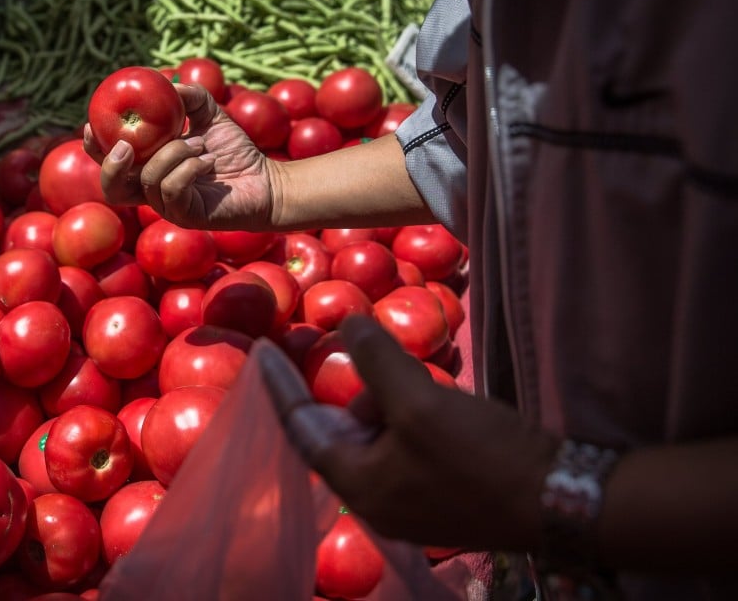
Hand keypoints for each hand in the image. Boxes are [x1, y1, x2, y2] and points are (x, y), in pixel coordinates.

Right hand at [83, 83, 274, 230]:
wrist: (265, 180)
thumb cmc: (235, 150)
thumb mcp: (209, 115)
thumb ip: (187, 97)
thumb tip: (166, 81)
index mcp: (148, 168)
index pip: (109, 163)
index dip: (93, 147)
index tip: (92, 123)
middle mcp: (152, 191)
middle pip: (112, 189)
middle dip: (111, 165)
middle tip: (125, 144)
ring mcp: (168, 207)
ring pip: (148, 180)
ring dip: (172, 153)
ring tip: (199, 143)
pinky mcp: (186, 215)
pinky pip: (172, 189)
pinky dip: (188, 167)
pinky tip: (208, 159)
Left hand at [256, 314, 558, 551]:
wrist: (562, 499)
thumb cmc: (482, 456)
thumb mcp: (420, 402)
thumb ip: (376, 361)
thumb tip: (350, 323)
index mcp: (358, 484)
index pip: (301, 429)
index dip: (279, 387)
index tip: (260, 351)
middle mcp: (375, 498)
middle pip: (344, 428)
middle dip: (363, 390)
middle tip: (389, 366)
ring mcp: (409, 498)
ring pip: (380, 432)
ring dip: (396, 401)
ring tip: (433, 392)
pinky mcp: (439, 490)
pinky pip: (409, 442)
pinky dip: (416, 415)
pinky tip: (445, 405)